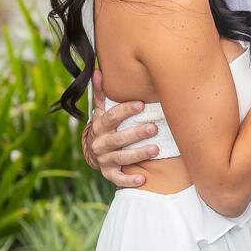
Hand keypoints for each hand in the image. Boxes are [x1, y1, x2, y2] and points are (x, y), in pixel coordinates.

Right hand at [82, 71, 160, 187]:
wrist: (94, 152)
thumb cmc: (105, 127)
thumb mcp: (101, 111)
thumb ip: (102, 93)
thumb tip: (98, 70)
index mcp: (99, 126)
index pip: (111, 117)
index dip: (125, 110)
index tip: (141, 104)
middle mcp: (100, 143)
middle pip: (118, 138)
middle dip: (136, 133)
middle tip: (154, 127)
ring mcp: (104, 160)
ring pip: (121, 158)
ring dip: (138, 154)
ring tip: (156, 149)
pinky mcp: (109, 174)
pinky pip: (118, 179)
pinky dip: (129, 180)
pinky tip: (143, 178)